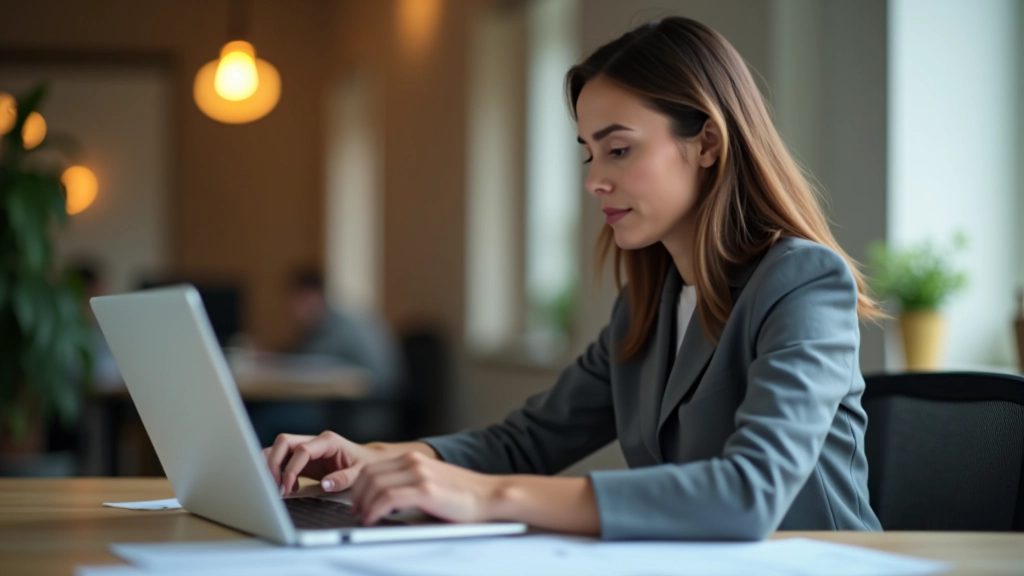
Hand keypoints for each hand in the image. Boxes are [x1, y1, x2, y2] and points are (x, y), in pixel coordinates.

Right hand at [262, 431, 390, 496]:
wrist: (368, 460)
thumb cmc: (364, 464)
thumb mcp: (360, 473)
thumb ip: (344, 479)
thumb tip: (326, 484)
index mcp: (329, 441)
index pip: (302, 450)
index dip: (291, 468)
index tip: (287, 487)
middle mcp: (315, 441)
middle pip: (283, 442)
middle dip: (274, 464)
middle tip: (276, 487)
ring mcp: (307, 447)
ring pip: (278, 448)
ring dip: (273, 467)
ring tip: (279, 488)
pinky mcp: (302, 458)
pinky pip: (282, 460)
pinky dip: (278, 472)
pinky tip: (289, 487)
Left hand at [350, 451, 504, 525]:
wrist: (490, 496)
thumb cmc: (464, 495)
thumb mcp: (432, 480)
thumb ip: (410, 483)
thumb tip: (386, 499)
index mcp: (414, 459)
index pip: (373, 467)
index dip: (359, 486)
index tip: (358, 502)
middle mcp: (414, 462)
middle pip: (370, 474)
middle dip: (358, 495)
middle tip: (358, 512)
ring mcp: (420, 475)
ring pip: (375, 485)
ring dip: (364, 504)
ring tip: (365, 518)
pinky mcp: (426, 490)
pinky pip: (388, 498)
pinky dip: (375, 510)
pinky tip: (374, 519)